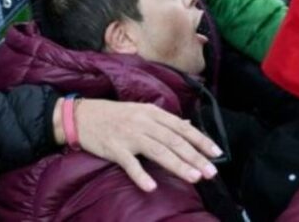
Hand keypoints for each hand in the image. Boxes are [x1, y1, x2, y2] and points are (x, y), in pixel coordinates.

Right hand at [72, 99, 221, 191]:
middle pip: (174, 141)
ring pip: (158, 151)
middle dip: (195, 157)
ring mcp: (129, 135)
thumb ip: (164, 120)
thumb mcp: (141, 111)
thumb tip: (187, 124)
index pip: (182, 127)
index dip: (201, 140)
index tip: (216, 153)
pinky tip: (151, 187)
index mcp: (152, 113)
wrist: (81, 116)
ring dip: (177, 165)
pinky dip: (140, 175)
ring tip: (193, 178)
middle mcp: (144, 122)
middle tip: (210, 171)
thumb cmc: (114, 115)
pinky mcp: (114, 148)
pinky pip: (130, 163)